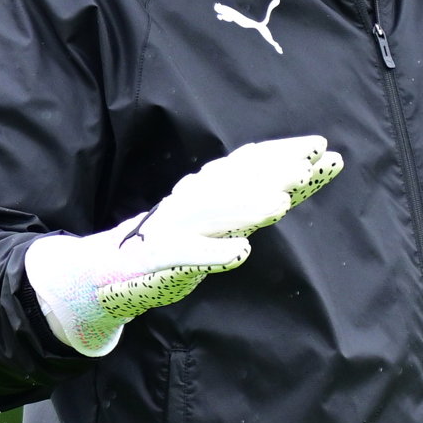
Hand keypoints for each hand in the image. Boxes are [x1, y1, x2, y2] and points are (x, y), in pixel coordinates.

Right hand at [24, 135, 344, 356]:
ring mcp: (171, 231)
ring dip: (245, 206)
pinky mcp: (156, 262)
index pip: (246, 166)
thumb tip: (289, 187)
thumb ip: (245, 209)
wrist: (101, 275)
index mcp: (201, 194)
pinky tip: (241, 252)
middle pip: (235, 181)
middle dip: (274, 169)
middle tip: (313, 157)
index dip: (282, 154)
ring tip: (281, 203)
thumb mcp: (210, 225)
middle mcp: (188, 204)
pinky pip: (186, 256)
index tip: (322, 147)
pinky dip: (212, 253)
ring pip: (210, 214)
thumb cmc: (165, 249)